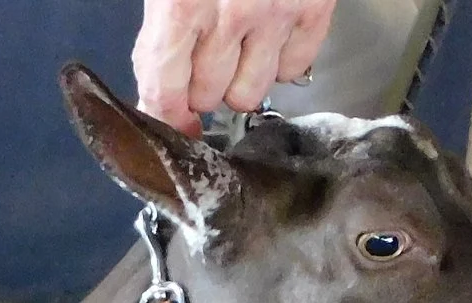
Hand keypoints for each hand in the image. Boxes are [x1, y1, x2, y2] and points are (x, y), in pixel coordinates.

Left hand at [133, 0, 336, 132]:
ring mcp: (276, 12)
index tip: (173, 122)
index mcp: (181, 6)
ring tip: (236, 53)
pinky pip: (296, 68)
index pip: (165, 91)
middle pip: (208, 96)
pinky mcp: (314, 6)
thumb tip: (156, 90)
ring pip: (250, 93)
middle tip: (202, 64)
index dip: (165, 115)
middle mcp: (230, 15)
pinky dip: (282, 65)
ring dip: (239, 82)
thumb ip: (158, 36)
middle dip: (200, 87)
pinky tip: (270, 42)